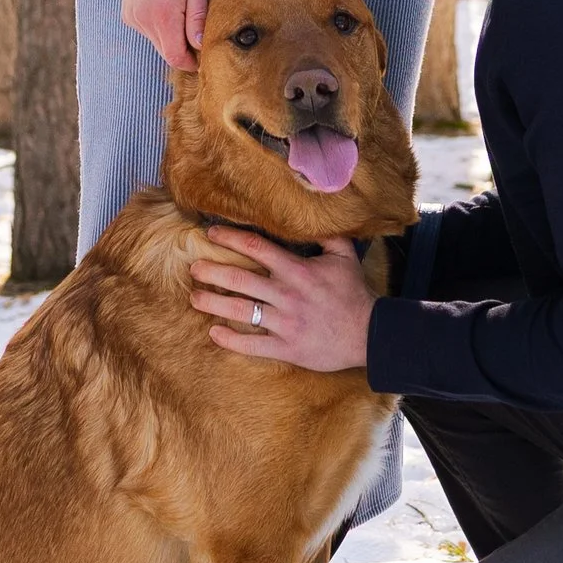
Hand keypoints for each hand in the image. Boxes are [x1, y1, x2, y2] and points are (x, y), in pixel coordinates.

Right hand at [121, 0, 206, 70]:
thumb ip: (197, 20)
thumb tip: (199, 46)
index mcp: (163, 15)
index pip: (175, 56)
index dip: (190, 62)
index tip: (202, 58)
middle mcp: (144, 20)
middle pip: (165, 52)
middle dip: (182, 51)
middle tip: (196, 36)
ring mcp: (133, 17)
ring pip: (156, 42)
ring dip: (170, 37)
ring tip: (180, 12)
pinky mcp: (128, 14)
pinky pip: (147, 31)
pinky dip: (158, 27)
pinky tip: (164, 6)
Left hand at [191, 224, 374, 374]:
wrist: (369, 334)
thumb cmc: (354, 294)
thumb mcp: (345, 257)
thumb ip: (326, 235)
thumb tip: (313, 214)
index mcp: (298, 270)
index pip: (257, 247)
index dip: (231, 237)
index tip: (211, 234)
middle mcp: (287, 295)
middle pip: (240, 278)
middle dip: (212, 271)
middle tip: (193, 268)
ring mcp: (285, 323)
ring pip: (241, 311)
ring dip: (213, 303)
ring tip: (195, 298)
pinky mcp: (287, 348)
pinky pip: (252, 345)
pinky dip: (230, 340)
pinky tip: (214, 333)